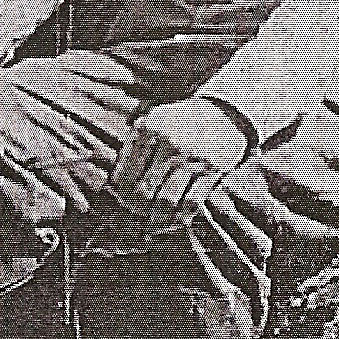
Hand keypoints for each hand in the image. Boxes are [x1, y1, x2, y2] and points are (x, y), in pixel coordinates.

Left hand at [110, 98, 254, 233]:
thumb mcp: (153, 123)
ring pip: (167, 201)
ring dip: (158, 219)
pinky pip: (191, 203)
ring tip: (154, 225)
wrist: (224, 114)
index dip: (121, 196)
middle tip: (139, 215)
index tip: (124, 202)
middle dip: (138, 210)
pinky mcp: (212, 170)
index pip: (124, 176)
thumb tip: (114, 188)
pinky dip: (182, 218)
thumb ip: (133, 148)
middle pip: (143, 192)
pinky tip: (176, 221)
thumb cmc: (180, 124)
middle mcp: (169, 143)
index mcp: (148, 130)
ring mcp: (192, 157)